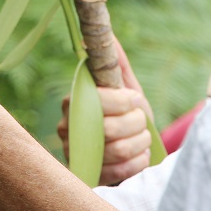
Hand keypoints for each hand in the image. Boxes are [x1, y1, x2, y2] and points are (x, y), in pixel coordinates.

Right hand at [57, 38, 152, 185]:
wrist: (131, 151)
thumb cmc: (127, 116)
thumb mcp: (126, 89)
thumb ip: (117, 65)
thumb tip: (109, 35)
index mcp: (74, 100)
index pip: (98, 99)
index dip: (124, 101)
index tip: (136, 100)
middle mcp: (67, 126)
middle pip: (109, 127)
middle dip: (136, 124)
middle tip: (141, 122)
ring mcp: (74, 153)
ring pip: (116, 149)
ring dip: (140, 144)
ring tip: (143, 139)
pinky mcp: (87, 175)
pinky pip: (117, 171)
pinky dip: (137, 163)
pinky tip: (140, 156)